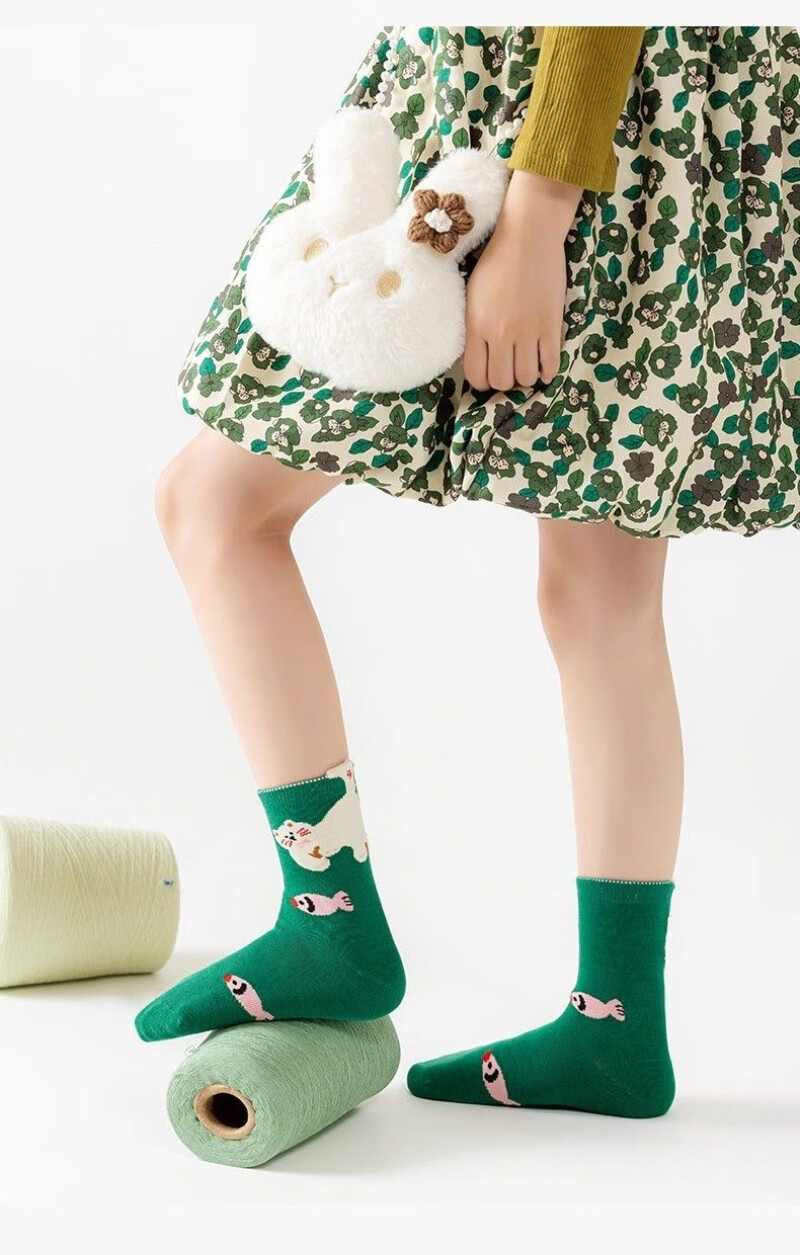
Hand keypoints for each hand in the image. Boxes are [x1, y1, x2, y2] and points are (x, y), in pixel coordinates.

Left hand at [463, 170, 581, 392]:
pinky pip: (551, 364)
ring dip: (527, 376)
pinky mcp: (551, 325)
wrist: (528, 237)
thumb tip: (479, 355)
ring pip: (527, 377)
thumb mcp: (472, 295)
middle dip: (506, 381)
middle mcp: (500, 333)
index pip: (476, 375)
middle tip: (511, 369)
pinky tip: (545, 361)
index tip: (490, 375)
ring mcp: (527, 331)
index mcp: (477, 326)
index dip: (483, 382)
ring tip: (528, 363)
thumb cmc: (496, 261)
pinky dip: (548, 370)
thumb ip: (474, 327)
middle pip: (502, 381)